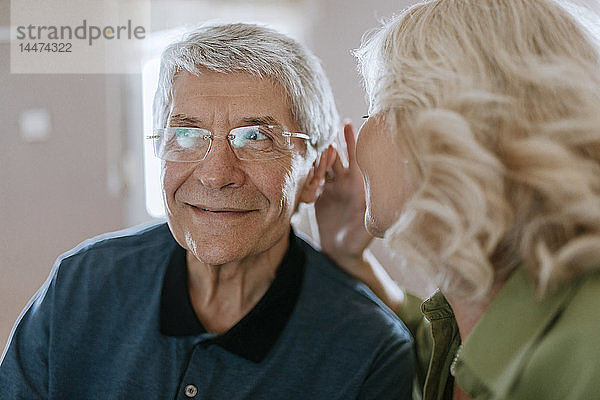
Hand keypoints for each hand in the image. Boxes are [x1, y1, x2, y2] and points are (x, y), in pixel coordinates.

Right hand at [315, 122, 373, 270]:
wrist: (342, 253)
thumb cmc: (360, 240)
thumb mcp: (372, 224)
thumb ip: (377, 209)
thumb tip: (392, 194)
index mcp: (359, 185)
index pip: (357, 157)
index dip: (353, 140)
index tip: (348, 123)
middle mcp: (346, 183)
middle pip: (338, 157)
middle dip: (333, 143)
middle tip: (325, 132)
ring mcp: (332, 188)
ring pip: (323, 166)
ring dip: (318, 158)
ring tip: (311, 148)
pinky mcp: (319, 196)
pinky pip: (311, 181)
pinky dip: (307, 175)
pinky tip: (303, 170)